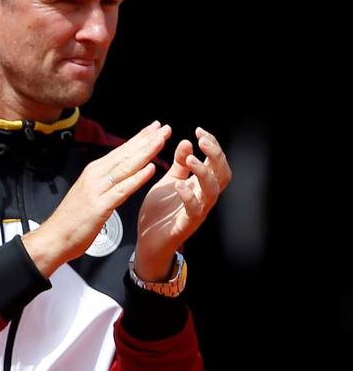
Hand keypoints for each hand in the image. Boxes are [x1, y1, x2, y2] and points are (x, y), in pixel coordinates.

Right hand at [22, 121, 169, 276]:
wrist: (54, 237)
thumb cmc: (71, 219)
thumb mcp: (89, 193)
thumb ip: (103, 182)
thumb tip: (119, 172)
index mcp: (93, 172)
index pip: (121, 151)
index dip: (140, 138)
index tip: (155, 127)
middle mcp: (95, 176)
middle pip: (125, 154)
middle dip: (147, 140)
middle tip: (164, 127)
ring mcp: (97, 190)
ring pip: (126, 167)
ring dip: (145, 152)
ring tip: (161, 140)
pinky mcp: (100, 206)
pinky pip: (122, 190)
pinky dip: (137, 178)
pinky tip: (150, 169)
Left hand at [133, 127, 230, 279]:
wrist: (148, 240)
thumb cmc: (161, 210)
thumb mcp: (169, 181)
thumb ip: (179, 164)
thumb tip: (187, 141)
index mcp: (199, 185)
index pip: (215, 162)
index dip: (212, 146)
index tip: (199, 131)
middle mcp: (203, 197)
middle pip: (222, 174)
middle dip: (216, 156)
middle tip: (203, 140)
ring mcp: (198, 211)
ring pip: (213, 191)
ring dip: (204, 173)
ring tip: (192, 160)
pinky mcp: (186, 224)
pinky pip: (195, 211)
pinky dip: (189, 197)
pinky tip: (179, 185)